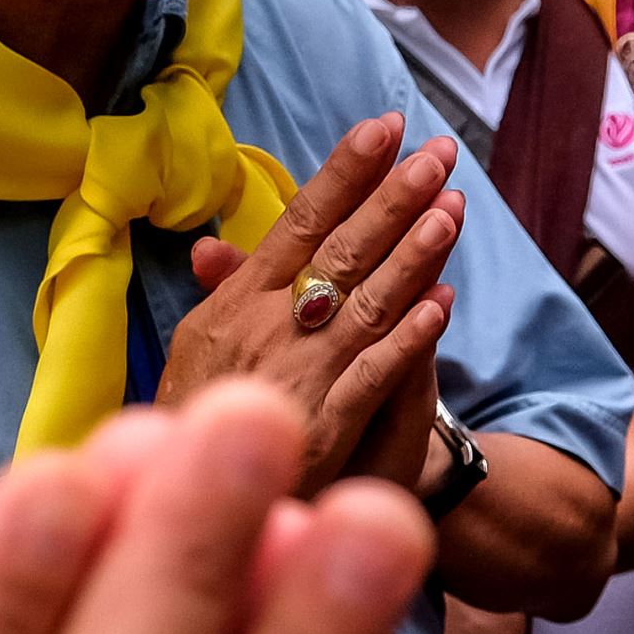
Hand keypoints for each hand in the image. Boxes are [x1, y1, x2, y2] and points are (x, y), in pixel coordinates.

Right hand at [162, 114, 460, 493]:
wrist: (181, 508)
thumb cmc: (198, 420)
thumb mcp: (197, 350)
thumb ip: (222, 294)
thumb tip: (212, 244)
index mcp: (234, 304)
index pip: (296, 221)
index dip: (345, 172)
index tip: (386, 126)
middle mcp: (264, 329)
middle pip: (339, 251)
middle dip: (393, 198)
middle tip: (439, 152)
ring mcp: (298, 377)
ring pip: (365, 304)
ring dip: (412, 256)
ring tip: (452, 209)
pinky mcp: (324, 430)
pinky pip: (373, 376)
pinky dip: (409, 339)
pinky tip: (442, 306)